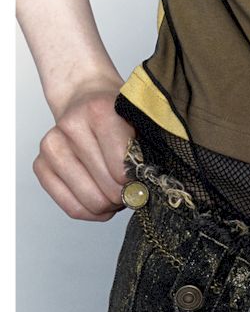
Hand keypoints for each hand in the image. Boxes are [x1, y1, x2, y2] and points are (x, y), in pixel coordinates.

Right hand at [33, 76, 135, 220]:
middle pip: (109, 191)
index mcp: (99, 112)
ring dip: (109, 205)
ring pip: (91, 202)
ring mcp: (52, 145)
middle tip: (129, 186)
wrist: (85, 100)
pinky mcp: (41, 164)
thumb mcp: (141, 126)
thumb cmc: (118, 119)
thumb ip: (147, 154)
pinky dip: (91, 212)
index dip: (137, 182)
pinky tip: (100, 196)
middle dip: (124, 195)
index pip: (122, 170)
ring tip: (115, 190)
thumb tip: (146, 189)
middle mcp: (71, 127)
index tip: (141, 178)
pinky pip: (72, 208)